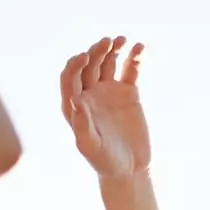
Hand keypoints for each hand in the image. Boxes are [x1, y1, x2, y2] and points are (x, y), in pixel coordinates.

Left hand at [62, 36, 149, 179]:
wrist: (129, 169)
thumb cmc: (104, 162)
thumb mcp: (90, 146)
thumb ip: (81, 125)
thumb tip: (74, 100)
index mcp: (74, 105)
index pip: (69, 77)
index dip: (75, 64)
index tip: (85, 57)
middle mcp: (89, 93)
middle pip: (89, 65)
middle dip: (96, 51)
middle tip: (107, 42)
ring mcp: (109, 91)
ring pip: (108, 62)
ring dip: (113, 49)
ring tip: (121, 40)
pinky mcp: (128, 92)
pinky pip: (130, 70)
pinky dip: (134, 57)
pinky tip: (139, 48)